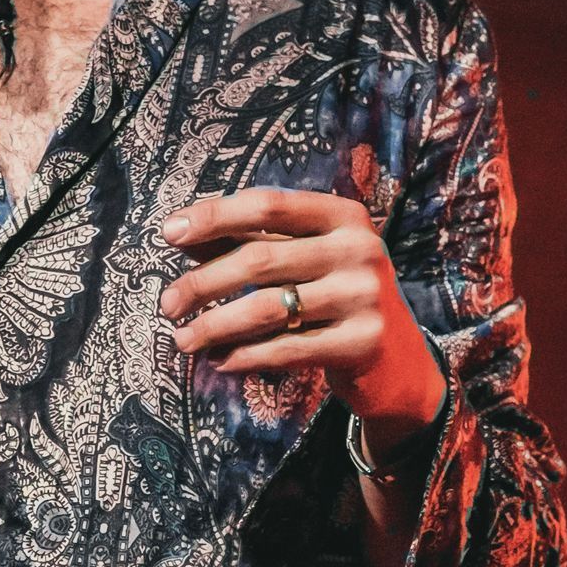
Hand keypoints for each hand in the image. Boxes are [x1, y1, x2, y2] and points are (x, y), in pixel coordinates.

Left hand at [160, 189, 445, 450]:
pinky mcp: (362, 341)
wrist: (399, 360)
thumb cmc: (335, 298)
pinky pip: (286, 348)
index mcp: (343, 214)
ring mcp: (364, 294)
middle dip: (202, 283)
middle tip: (167, 304)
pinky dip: (244, 356)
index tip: (167, 233)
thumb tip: (179, 232)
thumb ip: (249, 240)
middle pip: (260, 258)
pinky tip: (219, 362)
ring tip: (182, 339)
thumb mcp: (304, 258)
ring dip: (214, 326)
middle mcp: (358, 247)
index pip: (267, 204)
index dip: (214, 216)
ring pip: (267, 308)